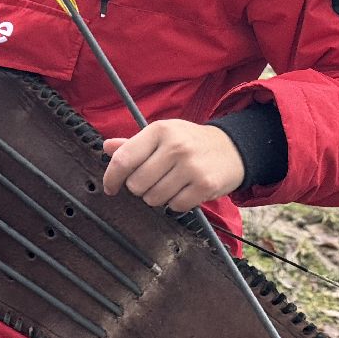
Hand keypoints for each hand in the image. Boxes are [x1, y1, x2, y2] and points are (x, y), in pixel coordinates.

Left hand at [102, 120, 245, 212]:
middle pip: (136, 184)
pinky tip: (184, 190)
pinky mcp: (205, 185)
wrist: (231, 148)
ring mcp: (191, 167)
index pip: (124, 159)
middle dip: (139, 188)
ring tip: (170, 184)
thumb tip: (107, 147)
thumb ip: (133, 143)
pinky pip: (174, 207)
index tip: (110, 187)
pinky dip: (175, 204)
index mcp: (160, 130)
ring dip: (157, 197)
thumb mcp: (163, 134)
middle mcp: (175, 146)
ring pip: (153, 199)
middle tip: (152, 180)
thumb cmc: (190, 142)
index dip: (111, 177)